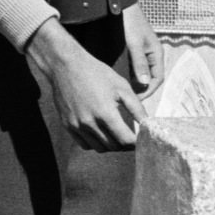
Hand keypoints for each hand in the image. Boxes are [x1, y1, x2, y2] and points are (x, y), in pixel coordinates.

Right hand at [26, 18, 145, 150]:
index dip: (137, 142)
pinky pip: (84, 144)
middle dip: (125, 145)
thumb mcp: (123, 87)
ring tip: (118, 135)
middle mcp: (89, 123)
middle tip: (132, 137)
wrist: (66, 66)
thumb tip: (148, 124)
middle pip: (113, 146)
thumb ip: (137, 108)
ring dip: (111, 145)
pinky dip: (96, 143)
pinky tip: (102, 134)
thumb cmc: (97, 74)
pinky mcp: (67, 125)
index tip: (142, 139)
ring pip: (99, 148)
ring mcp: (76, 125)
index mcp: (105, 113)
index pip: (125, 140)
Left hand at [121, 4, 162, 96]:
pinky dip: (127, 74)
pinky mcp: (133, 50)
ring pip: (141, 73)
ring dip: (133, 82)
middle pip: (150, 77)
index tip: (137, 99)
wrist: (120, 6)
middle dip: (141, 88)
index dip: (149, 90)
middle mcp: (151, 55)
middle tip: (128, 97)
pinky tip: (117, 77)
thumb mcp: (134, 44)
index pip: (157, 79)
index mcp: (156, 54)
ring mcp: (142, 52)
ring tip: (122, 89)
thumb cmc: (129, 23)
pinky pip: (133, 66)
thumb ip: (139, 63)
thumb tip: (145, 82)